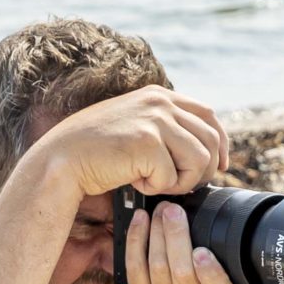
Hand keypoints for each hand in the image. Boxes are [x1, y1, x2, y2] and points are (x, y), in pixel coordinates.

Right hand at [39, 87, 229, 200]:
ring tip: (154, 182)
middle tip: (181, 186)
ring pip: (200, 160)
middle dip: (204, 170)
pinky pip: (174, 176)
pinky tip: (134, 181)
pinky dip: (157, 187)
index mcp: (159, 96)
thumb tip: (202, 150)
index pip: (209, 115)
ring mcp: (155, 120)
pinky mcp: (147, 142)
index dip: (221, 143)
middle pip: (211, 140)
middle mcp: (160, 102)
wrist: (62, 160)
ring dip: (182, 181)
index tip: (221, 166)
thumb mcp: (135, 126)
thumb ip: (164, 128)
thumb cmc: (96, 151)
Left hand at [124, 201, 240, 283]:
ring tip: (159, 212)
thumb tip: (206, 221)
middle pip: (182, 272)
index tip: (202, 252)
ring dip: (157, 233)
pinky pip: (136, 268)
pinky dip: (137, 241)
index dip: (211, 272)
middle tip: (174, 210)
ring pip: (157, 266)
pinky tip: (140, 222)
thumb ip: (220, 274)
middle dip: (176, 236)